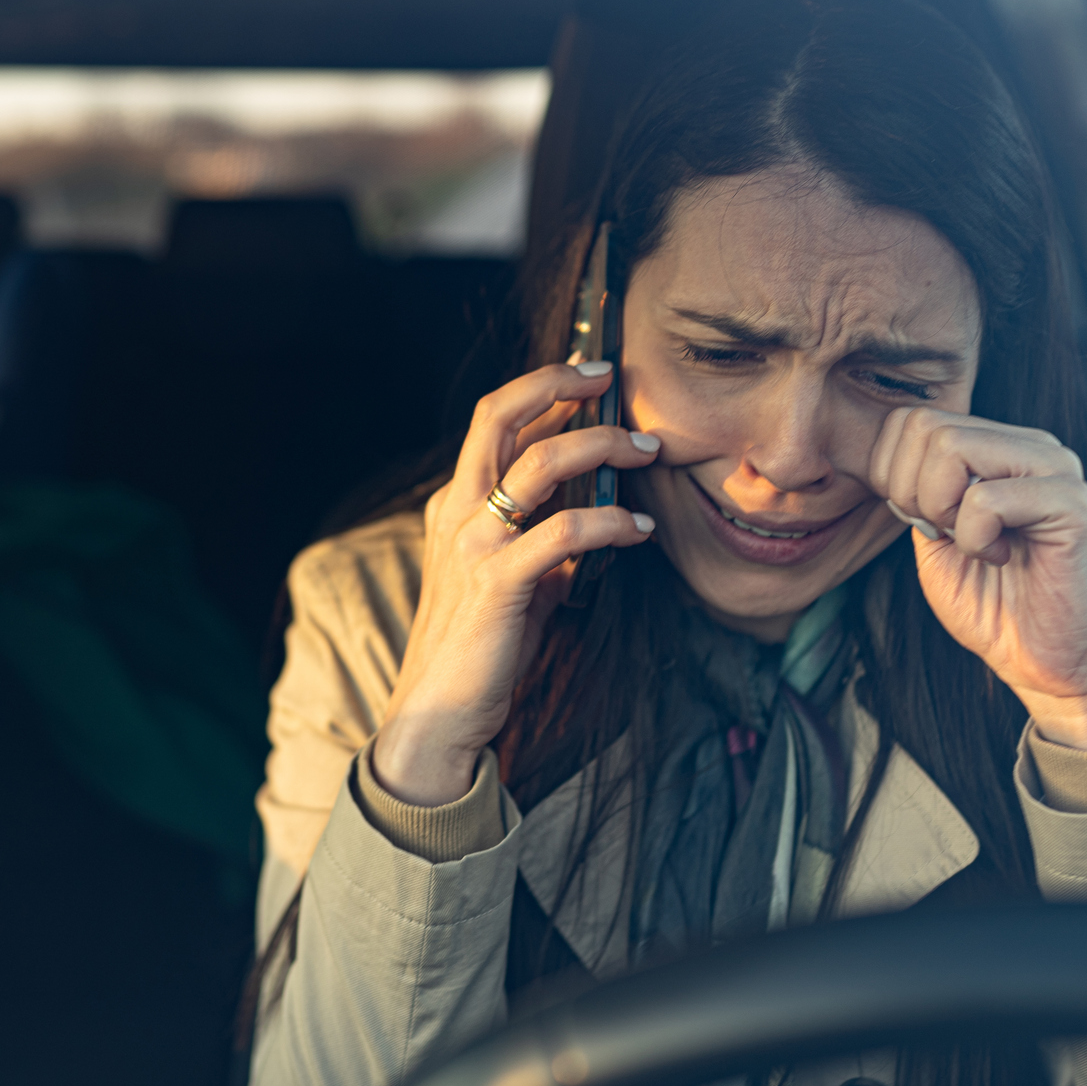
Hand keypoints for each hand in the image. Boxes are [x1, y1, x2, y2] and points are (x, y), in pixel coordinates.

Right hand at [370, 362, 662, 804]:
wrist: (439, 712)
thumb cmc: (480, 647)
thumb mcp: (514, 579)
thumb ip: (544, 543)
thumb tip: (597, 516)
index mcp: (456, 504)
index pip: (495, 421)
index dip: (543, 387)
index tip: (593, 374)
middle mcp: (457, 511)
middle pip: (500, 415)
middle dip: (559, 383)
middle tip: (613, 376)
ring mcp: (473, 543)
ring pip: (540, 462)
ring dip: (602, 446)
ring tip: (647, 451)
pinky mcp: (497, 581)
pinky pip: (565, 532)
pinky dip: (612, 523)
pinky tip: (641, 531)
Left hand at [868, 407, 1086, 752]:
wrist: (1046, 661)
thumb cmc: (989, 602)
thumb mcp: (930, 536)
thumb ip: (911, 489)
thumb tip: (886, 454)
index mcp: (996, 446)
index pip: (912, 420)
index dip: (891, 475)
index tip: (922, 523)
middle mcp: (1030, 445)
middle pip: (925, 426)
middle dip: (910, 491)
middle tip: (946, 535)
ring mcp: (1055, 467)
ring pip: (951, 448)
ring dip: (941, 510)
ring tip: (976, 544)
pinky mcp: (1072, 503)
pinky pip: (985, 500)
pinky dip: (975, 539)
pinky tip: (1003, 558)